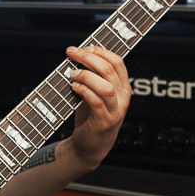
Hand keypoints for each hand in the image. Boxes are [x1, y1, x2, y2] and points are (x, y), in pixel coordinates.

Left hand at [64, 44, 129, 168]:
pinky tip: (74, 87)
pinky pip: (96, 101)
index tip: (84, 48)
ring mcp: (115, 110)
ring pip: (106, 86)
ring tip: (72, 74)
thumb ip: (92, 77)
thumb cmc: (90, 118)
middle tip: (72, 54)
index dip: (100, 51)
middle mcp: (122, 98)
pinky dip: (84, 91)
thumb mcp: (94, 94)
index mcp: (123, 88)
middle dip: (88, 58)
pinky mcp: (104, 122)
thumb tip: (79, 55)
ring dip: (86, 76)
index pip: (118, 62)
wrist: (88, 147)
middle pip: (110, 70)